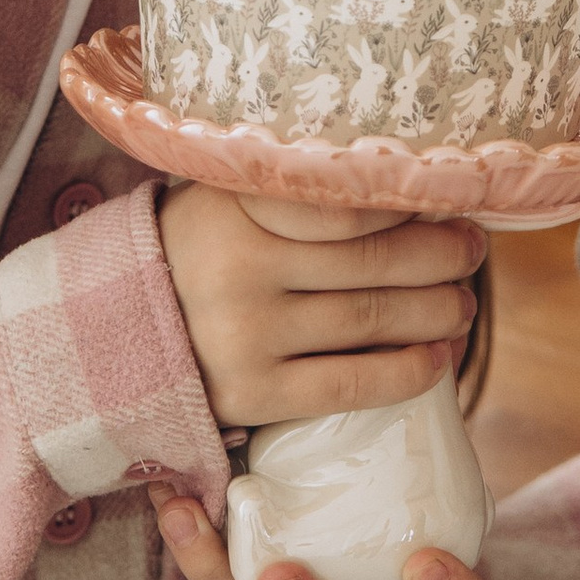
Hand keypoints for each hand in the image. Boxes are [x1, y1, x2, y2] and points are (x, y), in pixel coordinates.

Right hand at [159, 179, 480, 430]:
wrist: (106, 335)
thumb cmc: (193, 253)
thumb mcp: (224, 200)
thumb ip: (293, 188)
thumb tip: (407, 185)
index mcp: (237, 206)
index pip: (352, 203)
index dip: (417, 205)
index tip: (453, 201)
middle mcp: (242, 267)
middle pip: (376, 261)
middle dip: (443, 258)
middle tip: (473, 252)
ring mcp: (247, 335)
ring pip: (373, 320)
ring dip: (439, 312)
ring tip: (463, 303)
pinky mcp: (252, 394)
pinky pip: (352, 384)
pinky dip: (408, 370)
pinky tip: (439, 357)